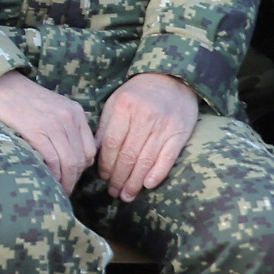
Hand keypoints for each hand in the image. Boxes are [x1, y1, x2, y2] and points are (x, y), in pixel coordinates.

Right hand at [0, 70, 95, 190]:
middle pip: (80, 159)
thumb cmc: (23, 99)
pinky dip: (51, 175)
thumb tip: (71, 156)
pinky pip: (51, 160)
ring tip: (55, 191)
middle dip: (73, 180)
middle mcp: (68, 118)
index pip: (90, 150)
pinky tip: (45, 180)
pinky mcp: (35, 130)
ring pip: (68, 162)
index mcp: (75, 112)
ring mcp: (52, 124)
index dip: (81, 169)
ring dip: (64, 182)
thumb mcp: (53, 106)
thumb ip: (66, 126)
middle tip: (63, 191)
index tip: (70, 178)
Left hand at [94, 72, 197, 201]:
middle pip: (128, 155)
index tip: (102, 177)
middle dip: (118, 178)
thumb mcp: (116, 102)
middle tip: (113, 193)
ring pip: (145, 160)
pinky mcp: (180, 132)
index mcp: (124, 107)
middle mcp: (144, 117)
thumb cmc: (138, 93)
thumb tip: (93, 153)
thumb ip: (105, 126)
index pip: (111, 143)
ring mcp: (163, 125)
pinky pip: (167, 157)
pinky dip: (157, 173)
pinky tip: (148, 185)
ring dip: (134, 182)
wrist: (172, 78)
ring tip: (127, 195)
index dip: (105, 164)